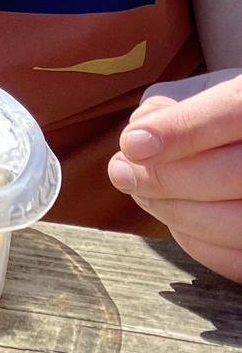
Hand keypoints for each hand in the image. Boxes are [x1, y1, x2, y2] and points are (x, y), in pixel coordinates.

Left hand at [108, 67, 241, 281]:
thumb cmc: (219, 114)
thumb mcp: (195, 93)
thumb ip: (166, 109)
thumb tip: (138, 140)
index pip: (231, 110)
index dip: (179, 132)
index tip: (132, 146)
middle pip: (230, 174)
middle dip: (164, 179)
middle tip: (122, 174)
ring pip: (236, 223)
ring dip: (175, 213)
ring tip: (142, 194)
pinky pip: (239, 258)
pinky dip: (199, 243)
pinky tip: (177, 219)